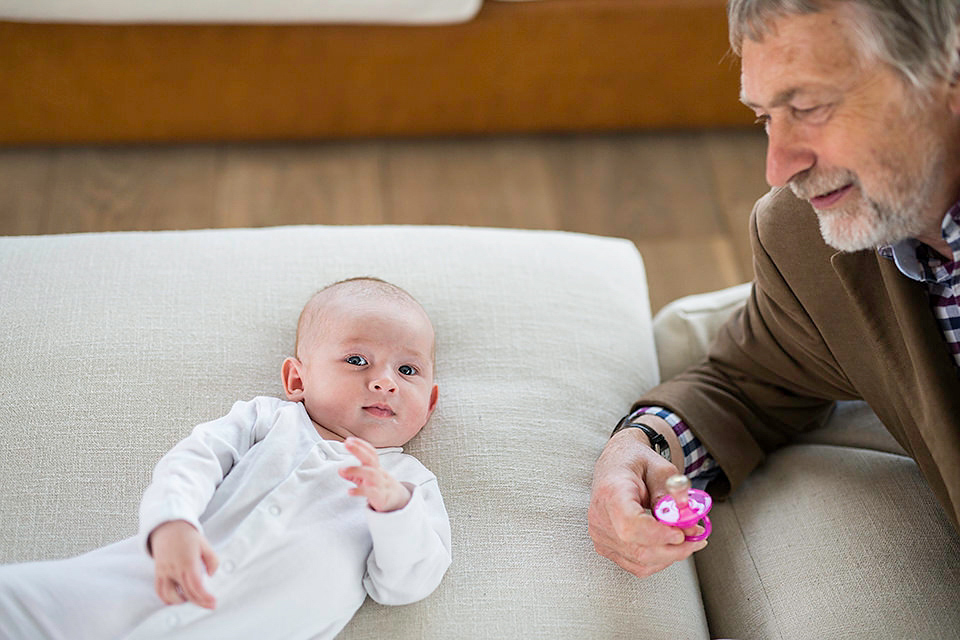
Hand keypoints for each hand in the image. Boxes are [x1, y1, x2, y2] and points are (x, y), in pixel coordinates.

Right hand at [149, 520, 218, 608]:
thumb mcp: (205, 544)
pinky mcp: (158, 573)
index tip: (213, 603)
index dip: (205, 597)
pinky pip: (159, 590)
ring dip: (182, 601)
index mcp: (188, 561)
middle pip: (186, 592)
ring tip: (193, 599)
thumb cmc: (188, 536)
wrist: (168, 528)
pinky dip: (167, 599)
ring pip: (170, 595)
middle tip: (209, 605)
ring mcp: (164, 572)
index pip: (196, 585)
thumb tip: (211, 575)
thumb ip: (212, 560)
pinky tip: (177, 599)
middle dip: (199, 602)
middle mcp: (174, 568)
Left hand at [339, 436, 411, 511]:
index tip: (349, 439)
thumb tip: (340, 470)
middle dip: (359, 450)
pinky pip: (371, 492)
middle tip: (347, 444)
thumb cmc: (379, 486)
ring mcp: (380, 484)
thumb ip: (353, 475)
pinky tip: (350, 491)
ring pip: (371, 474)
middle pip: (371, 459)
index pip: (371, 452)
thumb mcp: (366, 479)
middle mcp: (378, 473)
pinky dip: (359, 491)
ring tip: (343, 470)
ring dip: (356, 470)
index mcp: (375, 467)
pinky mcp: (380, 496)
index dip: (361, 445)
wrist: (396, 501)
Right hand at [588, 428, 706, 577]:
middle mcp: (600, 516)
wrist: (616, 465)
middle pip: (637, 548)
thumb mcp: (661, 469)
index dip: (658, 535)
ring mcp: (600, 534)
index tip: (680, 532)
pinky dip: (658, 560)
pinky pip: (635, 565)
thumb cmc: (635, 463)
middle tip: (696, 538)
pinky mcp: (605, 546)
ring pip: (639, 561)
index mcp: (611, 491)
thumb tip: (688, 521)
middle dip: (674, 549)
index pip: (630, 524)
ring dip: (669, 556)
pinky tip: (669, 547)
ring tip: (688, 541)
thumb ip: (674, 495)